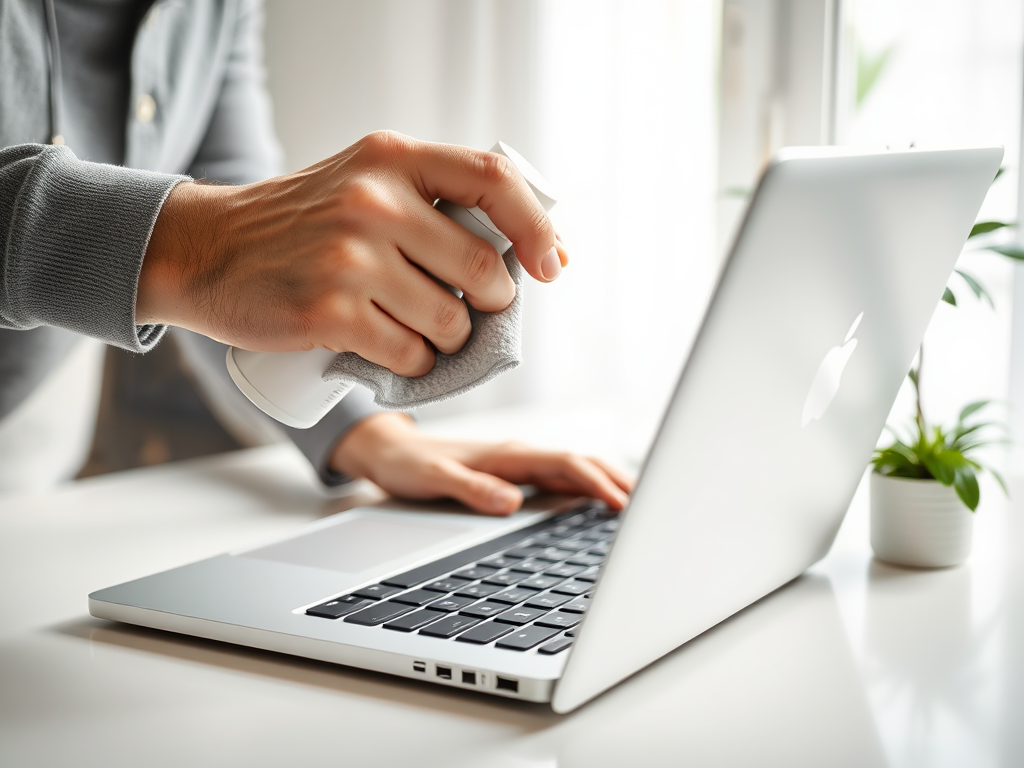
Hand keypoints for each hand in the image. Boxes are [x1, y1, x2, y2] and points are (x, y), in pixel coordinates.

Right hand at [138, 131, 568, 374]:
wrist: (205, 250)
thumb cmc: (298, 225)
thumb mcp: (363, 181)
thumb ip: (431, 200)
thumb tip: (523, 250)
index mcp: (391, 158)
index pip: (494, 181)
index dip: (535, 227)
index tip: (550, 265)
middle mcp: (373, 200)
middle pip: (481, 268)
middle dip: (487, 302)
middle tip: (465, 308)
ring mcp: (349, 257)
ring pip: (450, 320)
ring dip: (446, 338)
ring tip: (412, 325)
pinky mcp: (329, 311)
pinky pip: (410, 353)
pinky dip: (411, 362)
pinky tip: (386, 347)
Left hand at [330, 413, 633, 515]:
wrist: (388, 450)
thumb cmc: (407, 463)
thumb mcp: (432, 478)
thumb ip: (470, 488)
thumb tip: (511, 501)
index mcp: (506, 453)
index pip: (564, 464)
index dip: (596, 482)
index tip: (622, 503)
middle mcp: (518, 454)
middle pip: (580, 462)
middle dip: (616, 480)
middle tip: (652, 505)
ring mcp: (518, 462)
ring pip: (574, 469)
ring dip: (606, 482)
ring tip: (637, 504)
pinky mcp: (514, 472)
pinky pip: (560, 478)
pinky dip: (585, 488)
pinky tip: (596, 504)